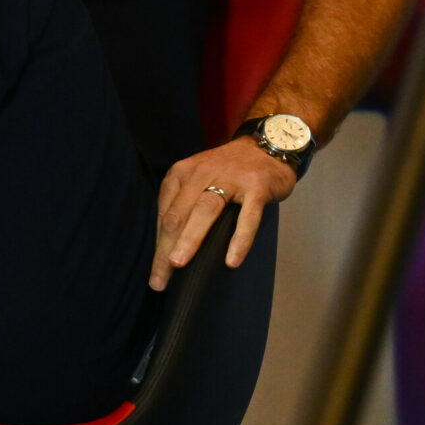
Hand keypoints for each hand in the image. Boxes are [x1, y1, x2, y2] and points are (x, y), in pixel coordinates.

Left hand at [152, 137, 296, 290]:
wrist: (268, 145)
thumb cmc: (229, 172)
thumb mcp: (198, 181)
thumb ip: (183, 206)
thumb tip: (167, 246)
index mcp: (181, 174)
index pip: (164, 214)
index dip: (158, 245)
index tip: (156, 273)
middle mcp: (201, 173)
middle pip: (178, 215)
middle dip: (166, 249)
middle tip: (160, 278)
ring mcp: (230, 179)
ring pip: (205, 211)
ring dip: (190, 239)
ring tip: (178, 265)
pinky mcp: (256, 187)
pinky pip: (247, 216)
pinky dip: (239, 239)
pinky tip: (232, 260)